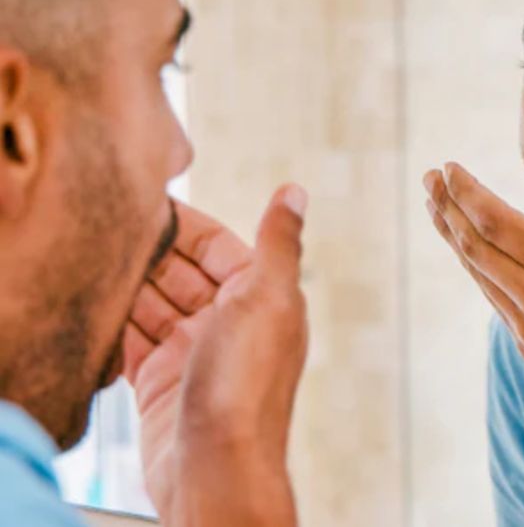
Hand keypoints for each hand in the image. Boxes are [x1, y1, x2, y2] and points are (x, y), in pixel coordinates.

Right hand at [124, 185, 308, 525]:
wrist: (217, 467)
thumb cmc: (248, 386)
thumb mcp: (269, 298)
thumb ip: (278, 243)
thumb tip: (294, 192)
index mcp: (262, 299)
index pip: (218, 247)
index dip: (185, 225)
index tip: (145, 200)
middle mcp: (229, 324)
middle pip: (180, 275)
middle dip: (147, 254)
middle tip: (106, 229)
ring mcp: (192, 354)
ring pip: (151, 306)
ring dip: (125, 286)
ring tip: (91, 260)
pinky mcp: (159, 384)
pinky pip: (130, 344)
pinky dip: (113, 326)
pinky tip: (94, 307)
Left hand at [424, 163, 523, 437]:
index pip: (495, 221)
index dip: (466, 192)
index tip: (447, 167)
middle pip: (474, 246)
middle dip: (448, 208)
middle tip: (428, 179)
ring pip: (479, 276)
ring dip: (454, 238)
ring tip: (439, 209)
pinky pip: (496, 302)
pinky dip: (478, 270)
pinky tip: (478, 258)